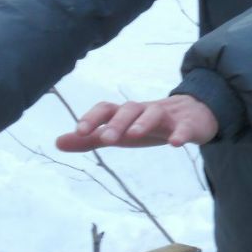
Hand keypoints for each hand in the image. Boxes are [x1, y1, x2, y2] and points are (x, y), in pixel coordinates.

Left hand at [55, 95, 216, 151]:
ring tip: (134, 135)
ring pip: (155, 113)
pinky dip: (180, 133)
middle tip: (106, 139)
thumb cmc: (150, 126)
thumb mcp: (120, 133)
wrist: (194, 115)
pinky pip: (184, 127)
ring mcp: (168, 116)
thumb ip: (91, 138)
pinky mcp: (188, 125)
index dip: (93, 117)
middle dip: (118, 122)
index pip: (107, 108)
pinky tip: (175, 143)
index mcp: (127, 114)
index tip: (79, 131)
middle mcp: (145, 110)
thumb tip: (57, 142)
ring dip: (143, 122)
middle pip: (130, 108)